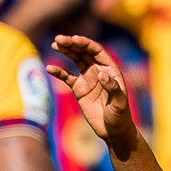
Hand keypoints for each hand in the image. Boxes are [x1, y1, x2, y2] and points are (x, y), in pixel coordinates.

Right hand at [48, 33, 141, 147]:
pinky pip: (67, 77)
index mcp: (110, 70)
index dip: (85, 44)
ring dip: (65, 51)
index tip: (74, 39)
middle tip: (59, 39)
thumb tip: (101, 74)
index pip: (97, 51)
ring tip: (55, 45)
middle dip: (72, 44)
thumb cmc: (120, 116)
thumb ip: (113, 88)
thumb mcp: (120, 103)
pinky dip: (58, 72)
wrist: (113, 131)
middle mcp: (98, 70)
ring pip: (75, 60)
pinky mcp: (79, 89)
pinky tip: (50, 68)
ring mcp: (88, 78)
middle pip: (84, 52)